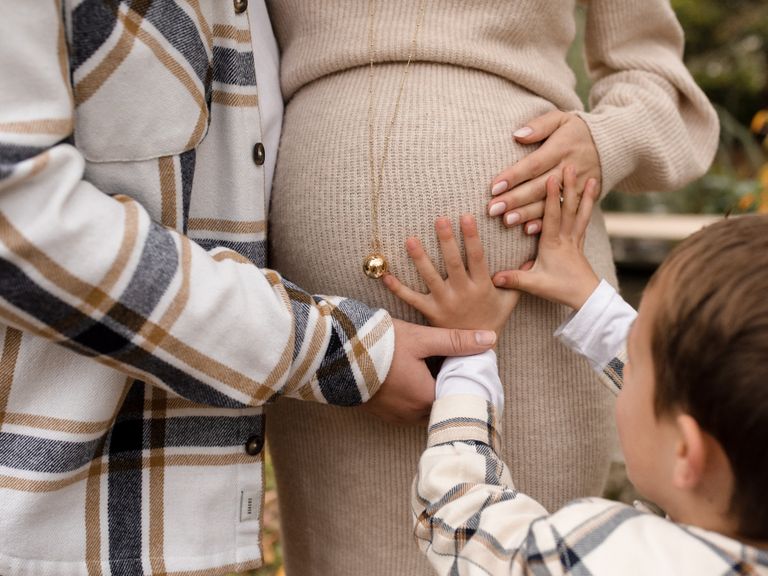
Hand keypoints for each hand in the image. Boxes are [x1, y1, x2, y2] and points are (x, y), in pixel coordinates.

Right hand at [361, 319, 496, 424]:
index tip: (464, 361)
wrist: (334, 354)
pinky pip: (406, 407)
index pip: (458, 392)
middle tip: (447, 361)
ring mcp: (395, 416)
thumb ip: (456, 341)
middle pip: (441, 400)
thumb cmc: (380, 346)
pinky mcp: (381, 413)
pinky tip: (407, 374)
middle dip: (446, 383)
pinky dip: (411, 394)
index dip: (462, 375)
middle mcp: (413, 414)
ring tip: (427, 366)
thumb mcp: (422, 339)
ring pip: (424, 406)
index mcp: (427, 398)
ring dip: (428, 389)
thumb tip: (491, 340)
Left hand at [382, 214, 520, 336]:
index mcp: (482, 286)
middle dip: (447, 240)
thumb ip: (518, 278)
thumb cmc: (493, 320)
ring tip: (410, 239)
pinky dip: (397, 287)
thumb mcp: (511, 300)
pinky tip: (384, 274)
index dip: (472, 237)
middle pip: (453, 262)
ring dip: (420, 258)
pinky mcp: (430, 312)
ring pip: (430, 277)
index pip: (477, 257)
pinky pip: (411, 298)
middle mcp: (462, 292)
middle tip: (439, 219)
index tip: (466, 216)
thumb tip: (531, 258)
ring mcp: (444, 302)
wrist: (476, 351)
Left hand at [488, 111, 600, 235]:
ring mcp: (577, 187)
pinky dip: (546, 223)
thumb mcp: (561, 119)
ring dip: (527, 214)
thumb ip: (539, 126)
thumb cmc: (576, 131)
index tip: (494, 187)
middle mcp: (570, 169)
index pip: (534, 164)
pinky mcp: (582, 199)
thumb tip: (517, 135)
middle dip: (515, 199)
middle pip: (538, 187)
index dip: (514, 176)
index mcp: (562, 149)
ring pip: (549, 204)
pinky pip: (563, 213)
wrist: (612, 145)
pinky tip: (528, 229)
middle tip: (492, 209)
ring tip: (506, 220)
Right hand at [492, 166, 599, 309]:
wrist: (586, 298)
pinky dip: (588, 206)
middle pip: (569, 208)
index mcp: (553, 243)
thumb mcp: (534, 285)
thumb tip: (493, 277)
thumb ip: (514, 279)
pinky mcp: (579, 242)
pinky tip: (591, 196)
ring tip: (592, 176)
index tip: (552, 177)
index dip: (552, 196)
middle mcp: (566, 237)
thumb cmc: (560, 290)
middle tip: (572, 166)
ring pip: (581, 212)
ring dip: (585, 194)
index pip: (552, 216)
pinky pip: (584, 220)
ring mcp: (575, 239)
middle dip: (569, 186)